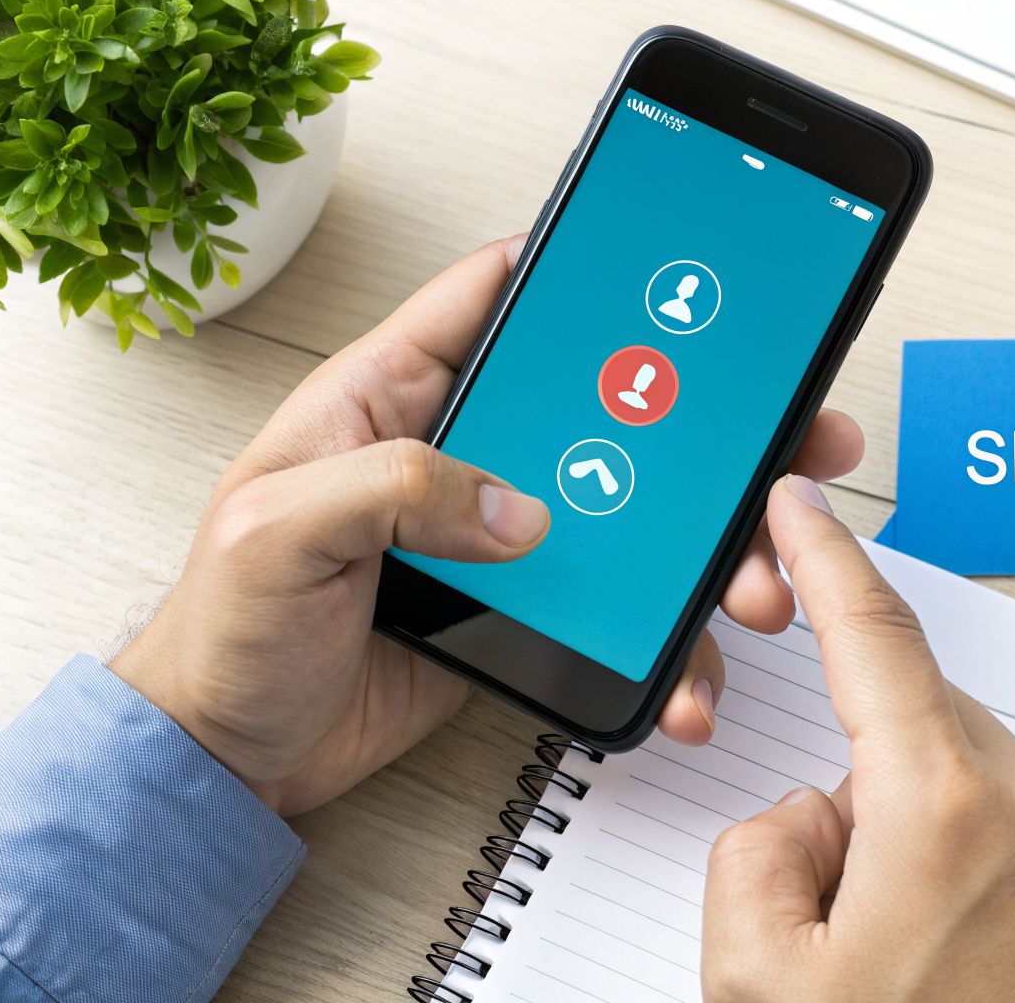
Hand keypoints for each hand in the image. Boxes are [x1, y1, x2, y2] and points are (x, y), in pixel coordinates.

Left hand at [111, 237, 862, 816]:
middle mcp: (458, 456)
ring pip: (632, 515)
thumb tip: (520, 508)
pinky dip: (663, 639)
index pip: (488, 300)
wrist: (230, 756)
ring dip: (709, 548)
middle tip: (790, 437)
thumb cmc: (224, 630)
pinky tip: (689, 667)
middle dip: (706, 427)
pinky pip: (615, 608)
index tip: (666, 259)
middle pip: (605, 410)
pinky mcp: (524, 608)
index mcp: (386, 400)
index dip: (576, 269)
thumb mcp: (277, 528)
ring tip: (756, 584)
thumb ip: (395, 487)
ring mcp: (498, 535)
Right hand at [699, 477, 1014, 1001]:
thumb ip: (756, 861)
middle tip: (840, 911)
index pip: (873, 638)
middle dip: (867, 790)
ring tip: (919, 975)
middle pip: (923, 736)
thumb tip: (809, 821)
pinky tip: (979, 986)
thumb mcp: (769, 989)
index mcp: (946, 808)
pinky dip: (997, 894)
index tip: (803, 503)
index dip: (826, 559)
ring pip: (982, 802)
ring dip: (932, 856)